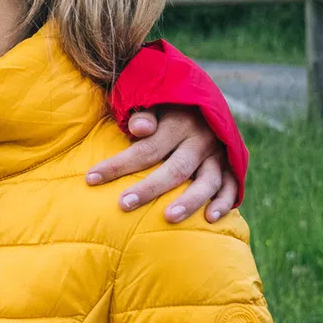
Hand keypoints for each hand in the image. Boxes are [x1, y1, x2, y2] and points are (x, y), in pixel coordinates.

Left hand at [86, 107, 237, 223]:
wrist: (206, 104)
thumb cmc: (168, 110)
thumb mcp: (155, 105)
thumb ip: (146, 116)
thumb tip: (138, 128)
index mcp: (178, 124)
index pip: (146, 148)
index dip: (118, 165)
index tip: (91, 179)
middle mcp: (200, 140)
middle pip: (175, 168)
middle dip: (149, 188)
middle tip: (124, 204)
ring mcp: (218, 155)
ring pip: (207, 181)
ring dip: (190, 201)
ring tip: (169, 217)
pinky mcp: (232, 166)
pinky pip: (231, 186)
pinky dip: (224, 202)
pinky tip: (210, 218)